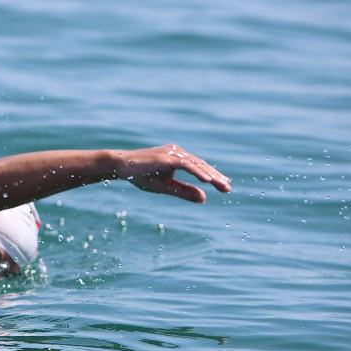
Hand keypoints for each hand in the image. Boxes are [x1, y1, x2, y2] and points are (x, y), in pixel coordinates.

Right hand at [116, 144, 230, 202]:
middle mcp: (178, 153)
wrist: (122, 166)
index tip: (224, 185)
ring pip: (197, 164)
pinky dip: (198, 172)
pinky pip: (186, 165)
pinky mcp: (167, 157)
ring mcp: (172, 153)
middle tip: (228, 188)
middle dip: (216, 177)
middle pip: (202, 165)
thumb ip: (184, 192)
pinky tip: (207, 181)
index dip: (212, 176)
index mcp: (178, 158)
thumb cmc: (141, 175)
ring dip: (211, 176)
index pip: (199, 167)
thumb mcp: (166, 187)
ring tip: (222, 185)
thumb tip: (204, 198)